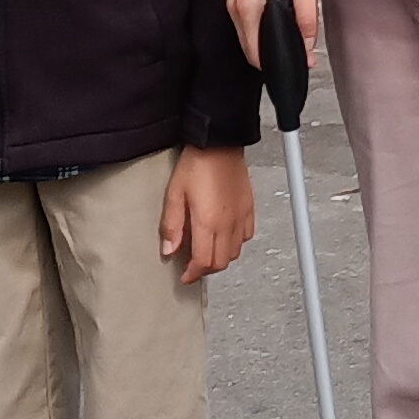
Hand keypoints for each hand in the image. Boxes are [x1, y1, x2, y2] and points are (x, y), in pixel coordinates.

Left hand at [158, 146, 254, 283]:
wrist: (219, 142)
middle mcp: (228, 223)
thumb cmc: (197, 163)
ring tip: (207, 251)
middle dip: (206, 269)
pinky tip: (225, 235)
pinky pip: (247, 236)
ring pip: (235, 252)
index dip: (193, 274)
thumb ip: (172, 225)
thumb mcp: (174, 193)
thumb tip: (169, 249)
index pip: (203, 262)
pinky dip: (236, 243)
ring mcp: (241, 216)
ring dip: (220, 258)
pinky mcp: (249, 208)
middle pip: (221, 262)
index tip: (185, 276)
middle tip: (193, 266)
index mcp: (208, 222)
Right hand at [228, 0, 319, 66]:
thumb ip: (306, 17)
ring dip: (268, 37)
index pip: (255, 53)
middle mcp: (235, 5)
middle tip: (301, 48)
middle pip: (251, 45)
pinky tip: (280, 14)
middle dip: (274, 51)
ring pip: (249, 32)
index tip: (298, 61)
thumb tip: (308, 43)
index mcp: (247, 7)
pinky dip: (262, 23)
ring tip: (293, 30)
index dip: (277, 62)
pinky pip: (248, 19)